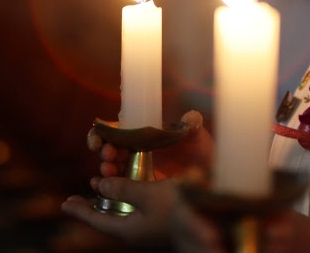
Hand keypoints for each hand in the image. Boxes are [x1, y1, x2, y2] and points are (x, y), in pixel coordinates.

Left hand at [61, 110, 213, 248]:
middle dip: (95, 200)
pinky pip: (136, 205)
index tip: (65, 204)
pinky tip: (131, 181)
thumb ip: (124, 189)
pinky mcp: (158, 218)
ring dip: (112, 193)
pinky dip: (129, 193)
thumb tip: (101, 185)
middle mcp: (134, 229)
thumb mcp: (148, 194)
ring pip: (122, 208)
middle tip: (86, 187)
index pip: (96, 220)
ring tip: (103, 179)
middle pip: (107, 214)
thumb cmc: (177, 209)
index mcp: (127, 228)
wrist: (206, 222)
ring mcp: (147, 225)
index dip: (80, 211)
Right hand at [87, 110, 213, 179]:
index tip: (98, 139)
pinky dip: (109, 189)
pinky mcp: (141, 189)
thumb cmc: (204, 155)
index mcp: (145, 134)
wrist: (211, 181)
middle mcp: (137, 150)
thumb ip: (193, 125)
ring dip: (106, 169)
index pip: (117, 129)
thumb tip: (191, 117)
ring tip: (108, 171)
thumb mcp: (199, 138)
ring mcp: (138, 170)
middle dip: (103, 150)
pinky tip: (106, 191)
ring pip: (112, 168)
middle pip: (109, 148)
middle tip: (108, 155)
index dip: (102, 132)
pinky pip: (120, 189)